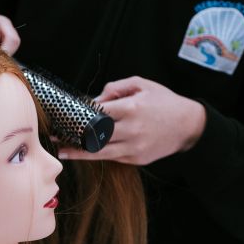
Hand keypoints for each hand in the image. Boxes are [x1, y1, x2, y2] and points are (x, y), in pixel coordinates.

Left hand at [58, 76, 206, 165]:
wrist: (189, 126)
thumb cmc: (164, 102)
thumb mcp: (142, 85)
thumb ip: (116, 87)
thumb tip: (94, 99)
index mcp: (131, 108)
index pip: (97, 113)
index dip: (78, 115)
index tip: (64, 117)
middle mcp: (132, 130)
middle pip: (94, 136)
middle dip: (72, 137)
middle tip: (54, 136)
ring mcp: (134, 147)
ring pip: (99, 153)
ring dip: (78, 153)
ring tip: (62, 150)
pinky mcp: (137, 159)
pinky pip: (112, 157)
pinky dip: (97, 154)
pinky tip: (85, 152)